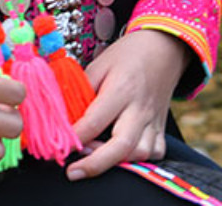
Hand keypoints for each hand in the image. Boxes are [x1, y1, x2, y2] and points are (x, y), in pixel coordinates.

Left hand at [68, 29, 188, 179]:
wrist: (163, 50)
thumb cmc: (126, 56)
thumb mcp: (98, 65)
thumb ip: (82, 90)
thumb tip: (62, 113)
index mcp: (121, 90)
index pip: (95, 121)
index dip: (74, 136)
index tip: (58, 145)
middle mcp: (140, 109)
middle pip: (122, 145)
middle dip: (97, 163)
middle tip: (73, 172)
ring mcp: (154, 121)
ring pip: (141, 153)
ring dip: (116, 161)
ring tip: (92, 157)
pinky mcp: (162, 128)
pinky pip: (154, 152)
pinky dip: (136, 159)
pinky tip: (118, 154)